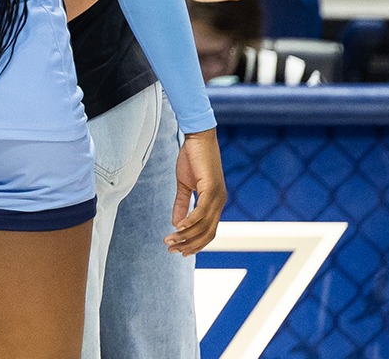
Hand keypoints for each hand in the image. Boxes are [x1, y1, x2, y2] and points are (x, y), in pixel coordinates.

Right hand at [168, 128, 225, 255]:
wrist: (198, 137)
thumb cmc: (192, 158)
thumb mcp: (184, 184)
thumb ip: (181, 203)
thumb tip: (176, 223)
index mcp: (215, 203)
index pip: (208, 231)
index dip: (195, 244)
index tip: (180, 251)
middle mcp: (220, 202)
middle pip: (207, 233)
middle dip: (189, 245)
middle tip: (171, 250)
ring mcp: (218, 196)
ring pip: (203, 225)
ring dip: (185, 235)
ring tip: (169, 240)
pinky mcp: (212, 188)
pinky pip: (201, 211)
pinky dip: (190, 221)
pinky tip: (178, 226)